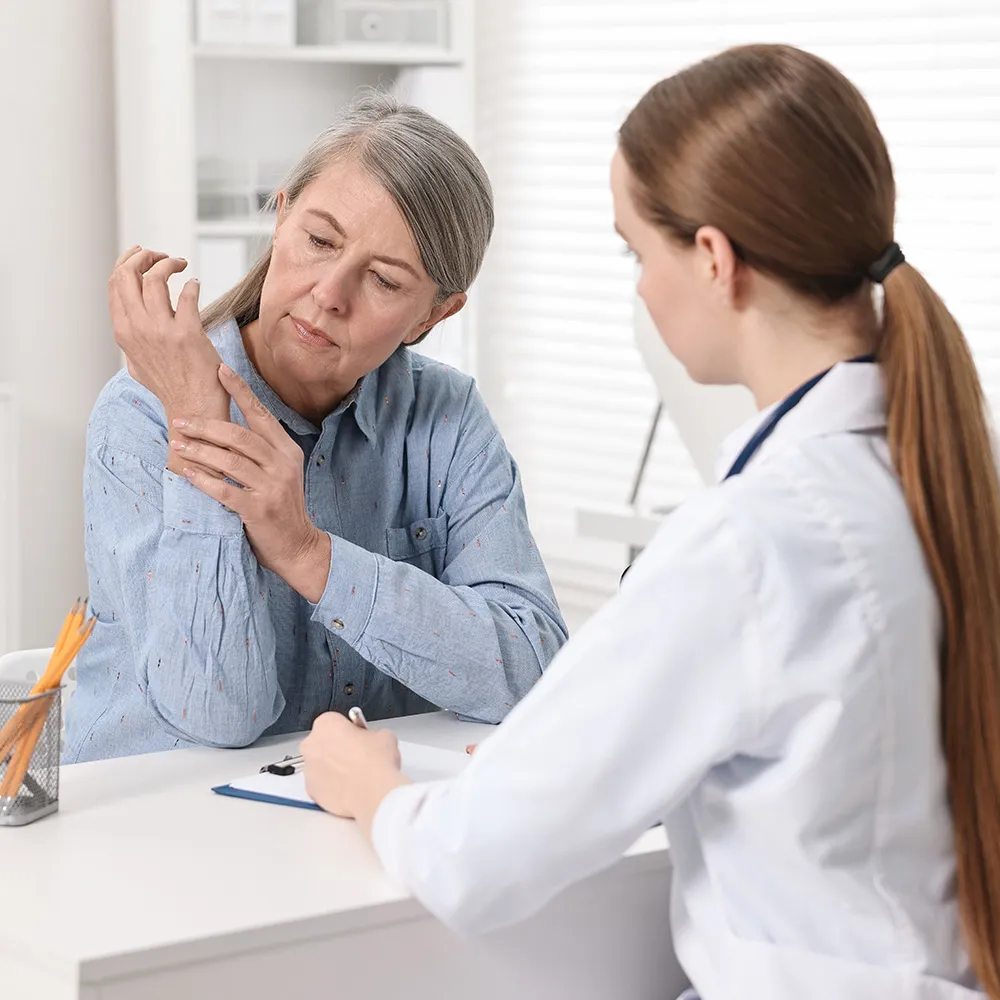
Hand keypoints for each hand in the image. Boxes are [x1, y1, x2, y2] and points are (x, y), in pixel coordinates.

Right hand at [109, 246, 229, 472]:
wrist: (192, 408)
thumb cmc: (170, 385)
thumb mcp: (136, 361)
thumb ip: (131, 337)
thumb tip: (128, 319)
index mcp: (123, 332)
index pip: (115, 283)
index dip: (127, 262)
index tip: (142, 255)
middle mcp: (137, 329)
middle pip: (128, 274)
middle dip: (143, 256)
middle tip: (161, 256)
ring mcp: (160, 331)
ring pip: (154, 278)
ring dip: (167, 263)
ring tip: (180, 264)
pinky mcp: (187, 334)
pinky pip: (186, 295)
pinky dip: (191, 284)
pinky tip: (195, 285)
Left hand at [172, 364, 330, 598]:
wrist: (296, 544)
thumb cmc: (281, 506)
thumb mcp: (280, 472)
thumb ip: (261, 450)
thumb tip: (227, 424)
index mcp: (287, 451)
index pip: (261, 414)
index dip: (240, 391)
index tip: (220, 370)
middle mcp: (283, 465)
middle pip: (240, 436)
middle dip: (207, 426)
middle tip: (181, 421)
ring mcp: (272, 487)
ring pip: (230, 461)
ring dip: (199, 451)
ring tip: (177, 445)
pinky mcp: (258, 509)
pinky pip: (225, 489)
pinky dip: (204, 480)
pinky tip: (188, 472)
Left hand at [301, 712, 408, 834]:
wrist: (373, 793)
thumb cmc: (375, 764)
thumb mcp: (384, 735)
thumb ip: (372, 734)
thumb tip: (374, 741)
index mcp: (326, 724)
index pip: (335, 721)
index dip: (350, 729)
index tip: (358, 737)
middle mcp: (312, 745)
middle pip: (323, 742)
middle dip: (338, 748)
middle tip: (358, 755)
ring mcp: (309, 770)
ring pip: (320, 765)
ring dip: (333, 767)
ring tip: (356, 774)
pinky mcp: (312, 791)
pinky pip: (320, 785)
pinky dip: (332, 786)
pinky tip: (350, 787)